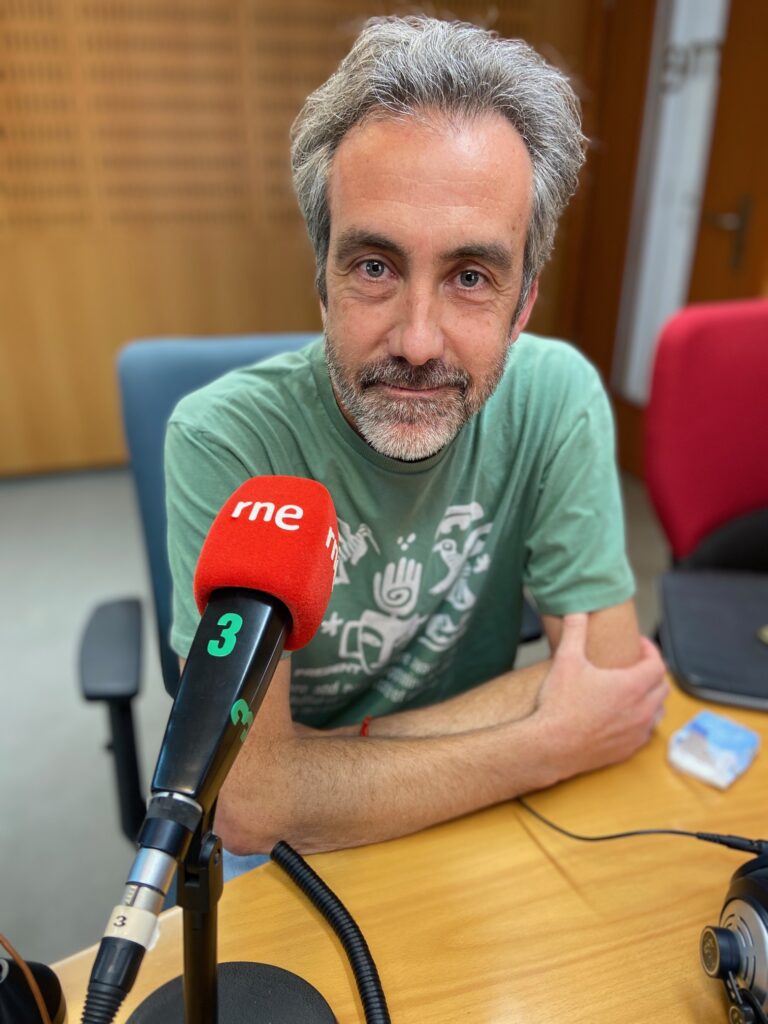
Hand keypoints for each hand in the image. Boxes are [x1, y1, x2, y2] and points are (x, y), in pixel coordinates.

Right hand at [535, 613, 668, 782]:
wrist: (550, 746)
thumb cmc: (559, 705)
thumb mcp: (566, 660)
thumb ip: (575, 631)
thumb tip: (576, 610)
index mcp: (632, 686)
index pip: (658, 664)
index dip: (651, 650)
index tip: (639, 645)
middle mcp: (641, 710)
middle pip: (662, 687)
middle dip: (653, 673)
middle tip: (636, 665)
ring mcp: (636, 732)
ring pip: (658, 711)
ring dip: (651, 698)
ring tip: (634, 690)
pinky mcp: (627, 750)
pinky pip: (646, 733)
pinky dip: (642, 721)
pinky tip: (625, 717)